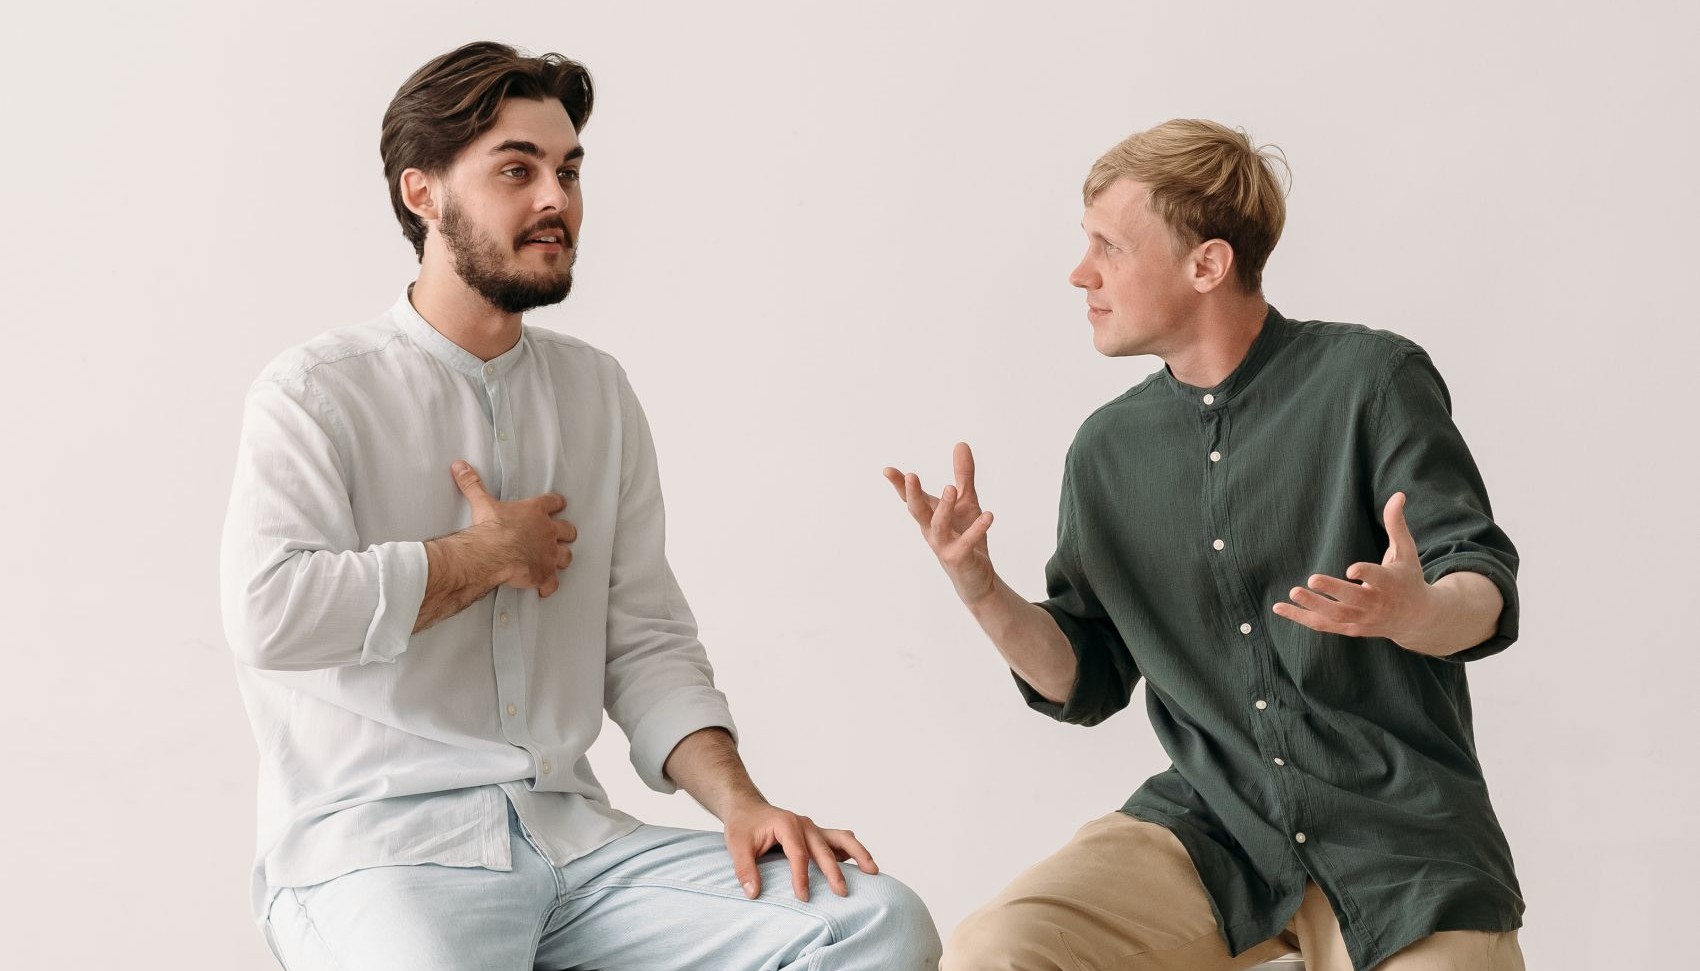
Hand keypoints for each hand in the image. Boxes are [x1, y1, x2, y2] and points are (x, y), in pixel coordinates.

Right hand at [451, 460, 575, 597]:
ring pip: (566, 556)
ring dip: (561, 559)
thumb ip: (472, 484)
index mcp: (535, 512)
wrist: (492, 552)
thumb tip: (459, 466)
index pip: (554, 502)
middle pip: (567, 531)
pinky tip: (544, 588)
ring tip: (555, 561)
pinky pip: (552, 583)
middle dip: (566, 533)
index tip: (558, 504)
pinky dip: (548, 586)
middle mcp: (547, 532)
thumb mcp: (482, 502)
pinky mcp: (544, 574)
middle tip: (562, 536)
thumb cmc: (491, 528)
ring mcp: (549, 554)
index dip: (557, 504)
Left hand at [722, 799, 877, 901]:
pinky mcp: (817, 834)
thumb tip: (753, 893)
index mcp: (787, 824)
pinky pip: (840, 840)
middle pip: (824, 848)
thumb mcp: (736, 845)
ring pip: (842, 838)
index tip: (803, 897)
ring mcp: (813, 828)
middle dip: (833, 871)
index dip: (801, 876)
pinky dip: (851, 851)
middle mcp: (804, 824)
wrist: (747, 808)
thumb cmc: (743, 825)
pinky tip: (861, 867)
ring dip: (858, 853)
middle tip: (842, 892)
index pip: (798, 854)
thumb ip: (744, 869)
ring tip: (873, 871)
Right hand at [883, 442, 997, 606]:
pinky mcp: (959, 558)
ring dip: (943, 507)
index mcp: (930, 516)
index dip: (899, 485)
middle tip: (910, 476)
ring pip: (938, 525)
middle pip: (917, 511)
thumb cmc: (966, 537)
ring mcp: (943, 545)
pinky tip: (989, 515)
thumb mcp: (966, 501)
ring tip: (950, 488)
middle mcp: (931, 530)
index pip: (912, 498)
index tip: (888, 470)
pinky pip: (967, 542)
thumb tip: (961, 443)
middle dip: (912, 494)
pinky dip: (977, 529)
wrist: (977, 577)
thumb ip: (963, 474)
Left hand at [1272, 491, 1436, 647]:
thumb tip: (1398, 494)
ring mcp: (1362, 619)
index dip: (1365, 572)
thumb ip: (1396, 524)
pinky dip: (1301, 617)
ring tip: (1293, 592)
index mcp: (1390, 583)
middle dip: (1333, 591)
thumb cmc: (1408, 578)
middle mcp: (1376, 604)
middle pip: (1353, 600)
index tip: (1350, 569)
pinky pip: (1323, 625)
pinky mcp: (1350, 629)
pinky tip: (1279, 608)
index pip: (1378, 578)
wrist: (1417, 619)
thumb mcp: (1406, 551)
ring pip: (1335, 616)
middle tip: (1311, 579)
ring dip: (1312, 606)